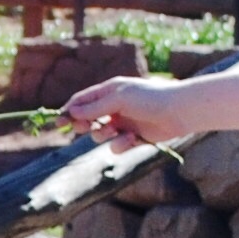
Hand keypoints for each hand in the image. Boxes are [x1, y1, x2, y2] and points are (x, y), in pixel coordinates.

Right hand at [63, 77, 181, 144]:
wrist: (180, 111)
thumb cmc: (150, 98)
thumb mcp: (118, 98)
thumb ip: (94, 107)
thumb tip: (72, 112)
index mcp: (109, 91)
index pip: (82, 100)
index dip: (69, 111)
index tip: (58, 123)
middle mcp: (114, 107)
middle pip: (87, 119)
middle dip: (84, 125)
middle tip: (84, 128)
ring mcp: (123, 123)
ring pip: (100, 135)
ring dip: (104, 135)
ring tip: (116, 132)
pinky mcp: (133, 138)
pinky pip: (116, 146)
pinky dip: (121, 144)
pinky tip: (132, 139)